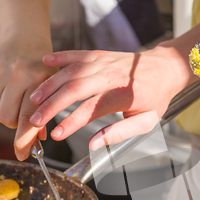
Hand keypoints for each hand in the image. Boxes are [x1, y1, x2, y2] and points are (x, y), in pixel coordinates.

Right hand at [0, 36, 54, 159]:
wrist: (25, 38)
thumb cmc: (43, 69)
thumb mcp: (52, 89)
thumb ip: (45, 114)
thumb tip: (37, 140)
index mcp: (38, 83)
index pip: (28, 119)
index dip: (23, 141)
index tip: (22, 155)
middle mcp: (17, 77)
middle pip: (7, 118)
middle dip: (15, 122)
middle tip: (23, 113)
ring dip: (6, 110)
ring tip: (16, 96)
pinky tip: (6, 86)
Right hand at [28, 46, 190, 149]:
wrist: (165, 68)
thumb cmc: (155, 98)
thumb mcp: (144, 122)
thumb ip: (119, 133)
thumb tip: (93, 145)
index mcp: (121, 95)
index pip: (90, 110)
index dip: (71, 123)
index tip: (56, 135)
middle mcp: (110, 76)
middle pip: (74, 90)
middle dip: (51, 106)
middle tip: (35, 120)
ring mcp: (103, 62)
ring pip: (71, 72)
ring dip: (50, 85)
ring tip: (33, 99)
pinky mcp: (100, 54)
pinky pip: (76, 54)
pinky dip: (59, 57)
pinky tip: (44, 62)